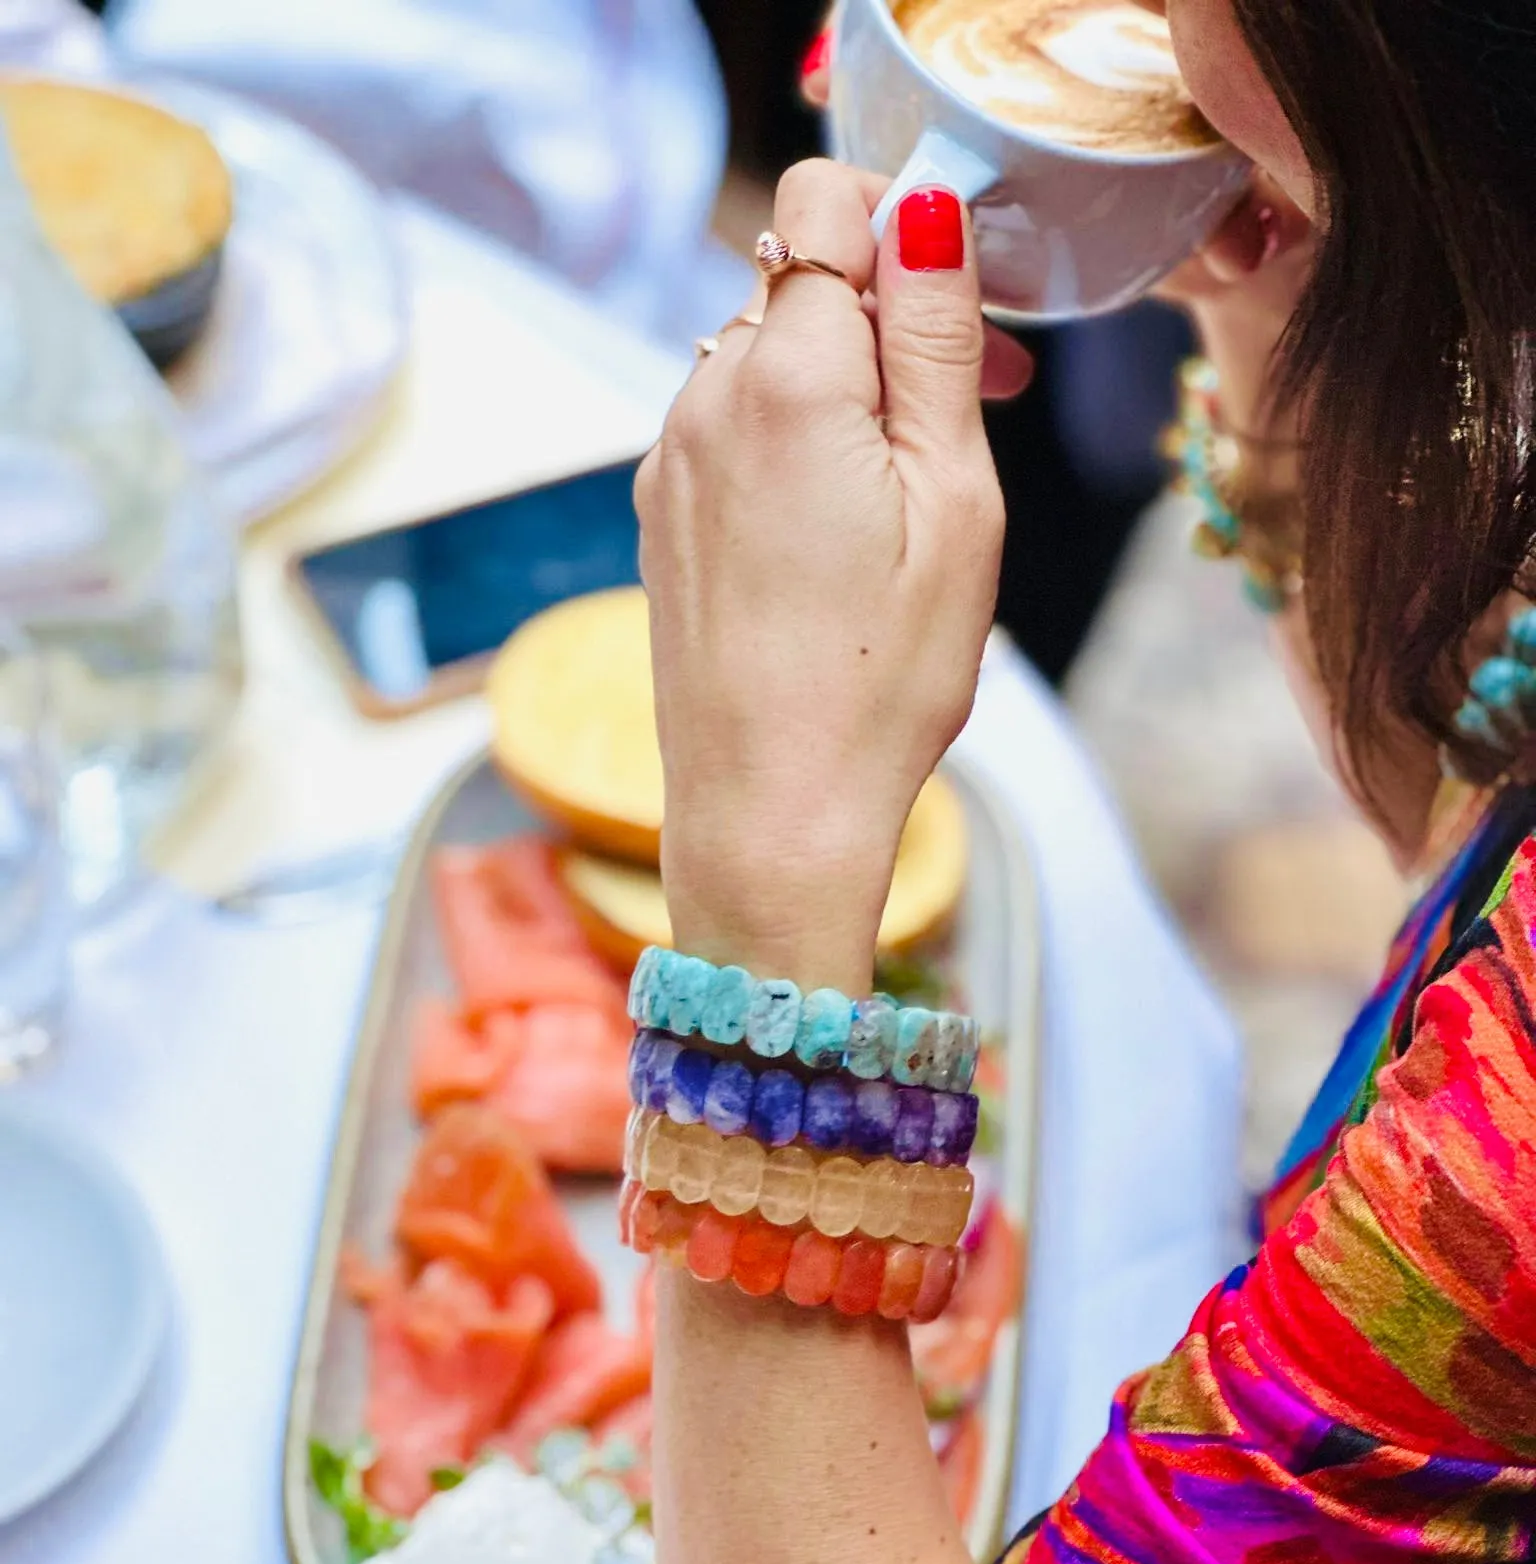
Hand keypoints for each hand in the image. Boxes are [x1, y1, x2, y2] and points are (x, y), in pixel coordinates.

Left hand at [634, 161, 1003, 990]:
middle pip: (796, 278)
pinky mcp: (661, 512)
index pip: (823, 202)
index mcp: (786, 379)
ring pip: (762, 352)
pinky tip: (841, 524)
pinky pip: (730, 423)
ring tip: (909, 479)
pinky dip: (792, 435)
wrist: (770, 815)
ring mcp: (671, 458)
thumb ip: (935, 339)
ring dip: (842, 378)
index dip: (902, 226)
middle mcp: (704, 398)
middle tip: (973, 402)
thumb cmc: (880, 682)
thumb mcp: (952, 501)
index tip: (966, 302)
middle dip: (886, 311)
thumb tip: (926, 207)